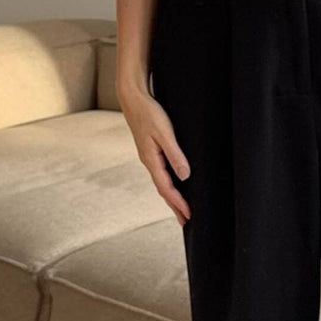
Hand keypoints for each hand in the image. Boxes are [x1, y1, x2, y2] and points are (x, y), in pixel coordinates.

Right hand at [118, 83, 191, 224]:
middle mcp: (149, 161)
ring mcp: (148, 156)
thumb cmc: (149, 113)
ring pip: (161, 182)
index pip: (167, 188)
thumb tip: (185, 176)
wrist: (132, 98)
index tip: (188, 216)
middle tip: (185, 221)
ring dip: (171, 197)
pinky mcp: (150, 150)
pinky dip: (167, 184)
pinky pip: (160, 173)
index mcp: (151, 160)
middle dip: (174, 206)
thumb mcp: (165, 133)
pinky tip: (173, 184)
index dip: (178, 203)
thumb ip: (175, 154)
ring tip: (180, 208)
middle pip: (163, 190)